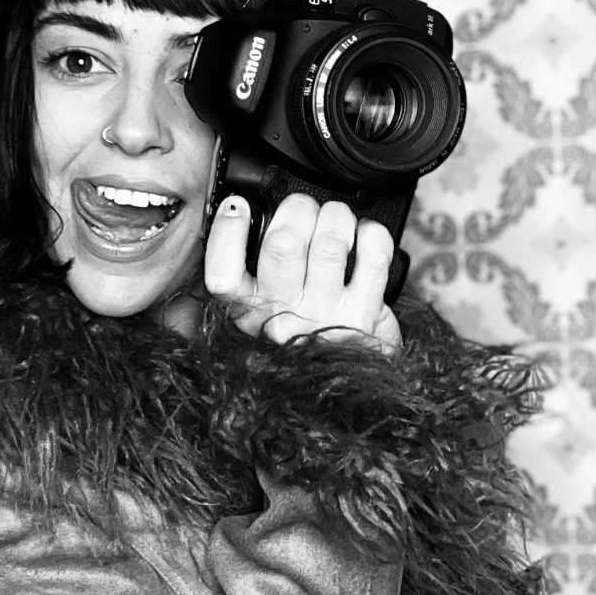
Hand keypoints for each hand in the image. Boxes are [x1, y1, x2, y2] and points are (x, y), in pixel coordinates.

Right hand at [205, 194, 402, 354]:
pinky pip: (373, 257)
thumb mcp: (257, 314)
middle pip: (283, 243)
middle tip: (303, 209)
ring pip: (329, 244)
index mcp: (247, 312)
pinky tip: (364, 236)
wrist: (340, 387)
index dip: (227, 230)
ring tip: (336, 219)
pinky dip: (372, 234)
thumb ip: (243, 272)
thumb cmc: (298, 338)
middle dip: (297, 209)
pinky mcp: (365, 314)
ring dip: (336, 217)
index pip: (222, 274)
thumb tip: (235, 215)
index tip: (237, 207)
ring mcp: (325, 315)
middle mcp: (282, 317)